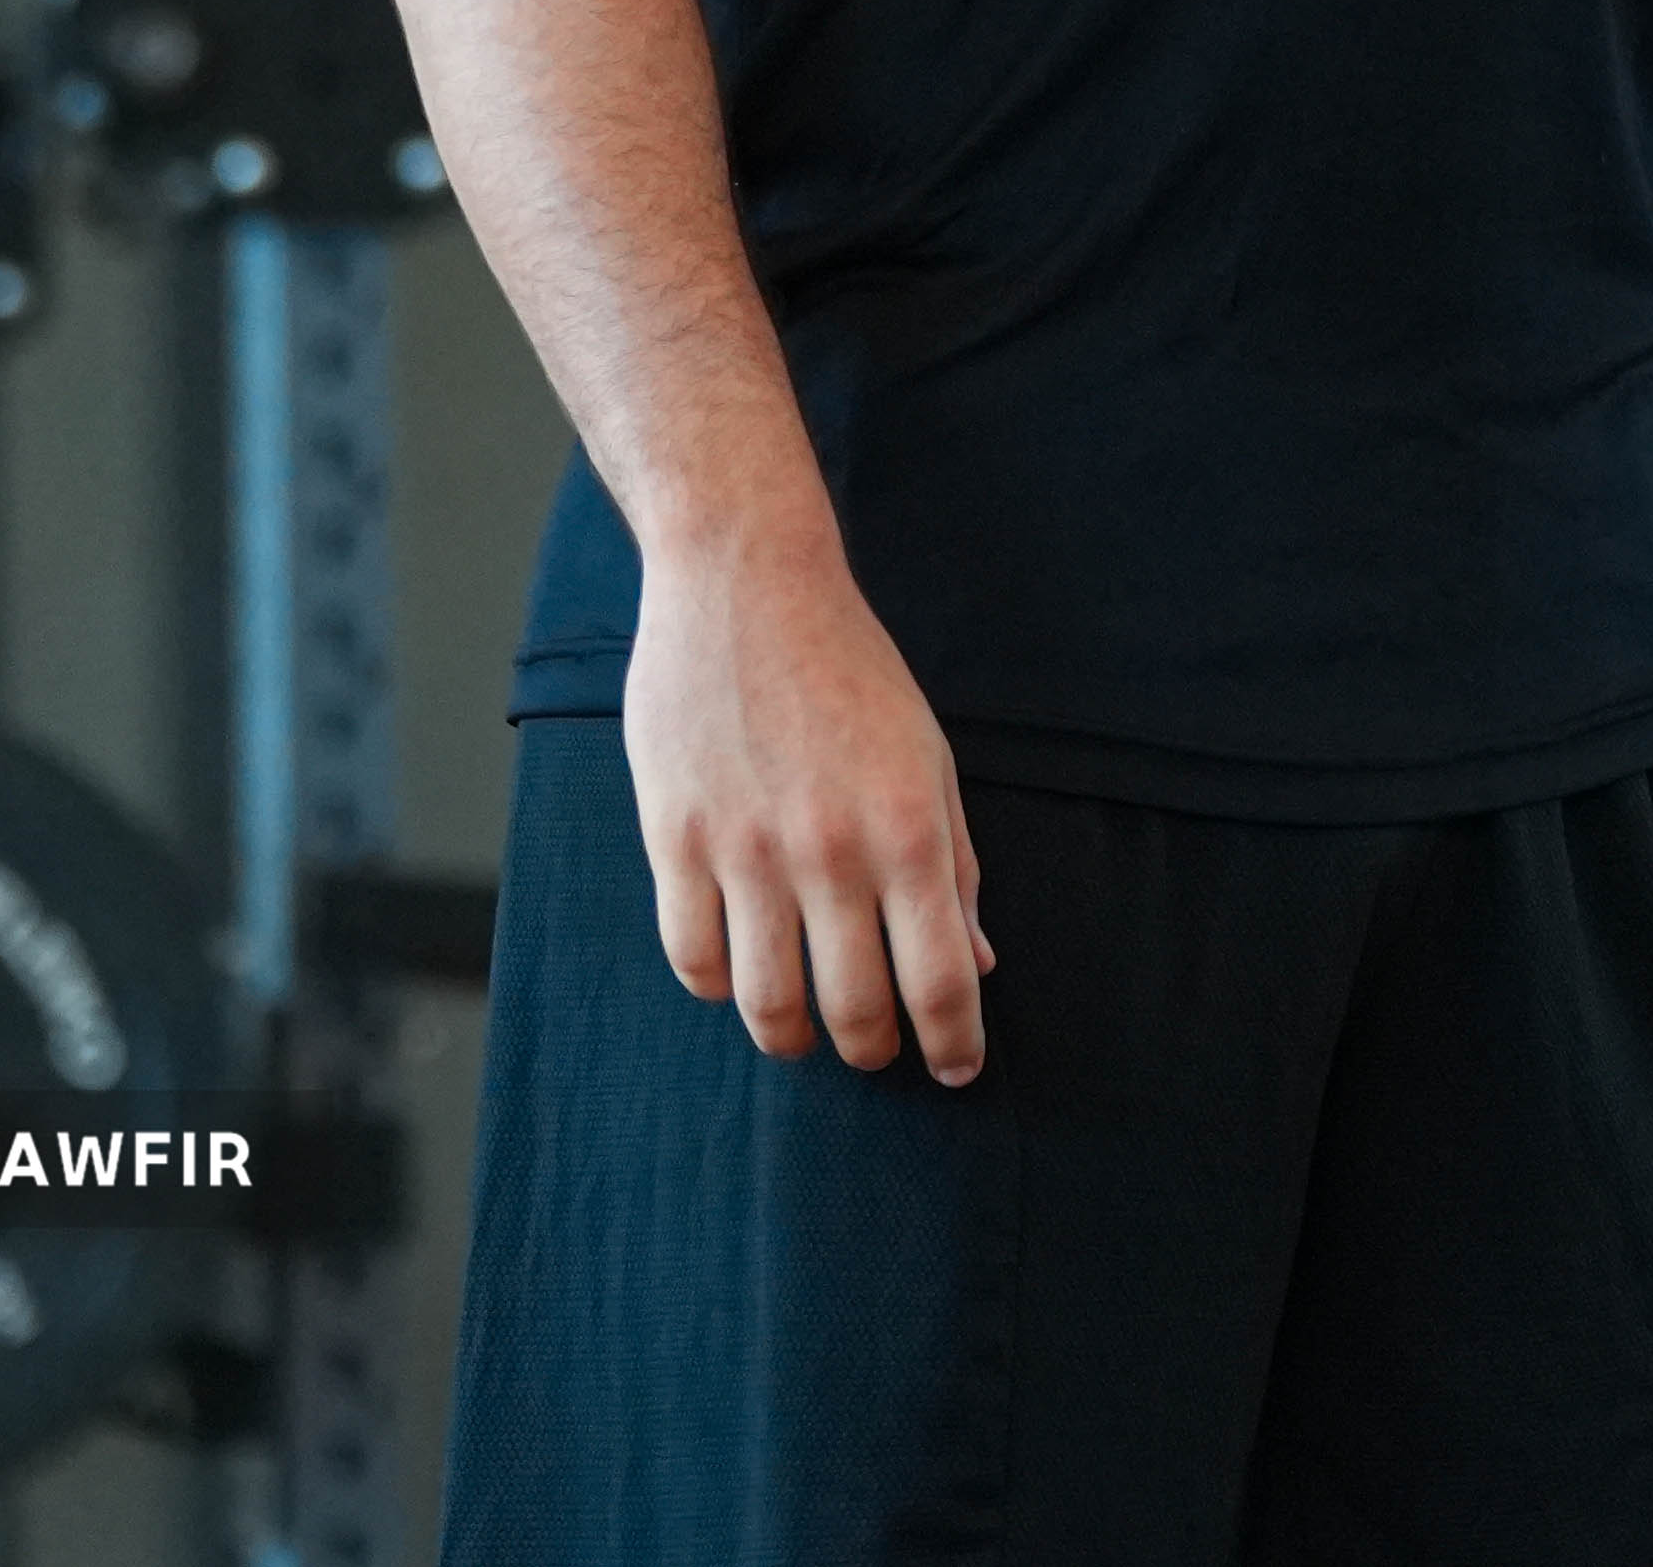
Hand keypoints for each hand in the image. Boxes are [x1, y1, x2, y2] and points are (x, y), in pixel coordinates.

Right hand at [624, 524, 991, 1079]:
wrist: (747, 584)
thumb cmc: (852, 671)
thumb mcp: (930, 759)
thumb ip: (955, 866)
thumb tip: (976, 965)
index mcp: (910, 829)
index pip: (941, 977)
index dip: (954, 1043)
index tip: (956, 1069)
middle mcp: (831, 850)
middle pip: (854, 1009)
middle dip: (873, 1050)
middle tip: (878, 1051)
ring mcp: (747, 849)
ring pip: (766, 1003)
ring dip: (793, 1039)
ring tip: (805, 1033)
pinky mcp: (676, 837)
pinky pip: (692, 956)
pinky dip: (717, 988)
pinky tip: (737, 976)